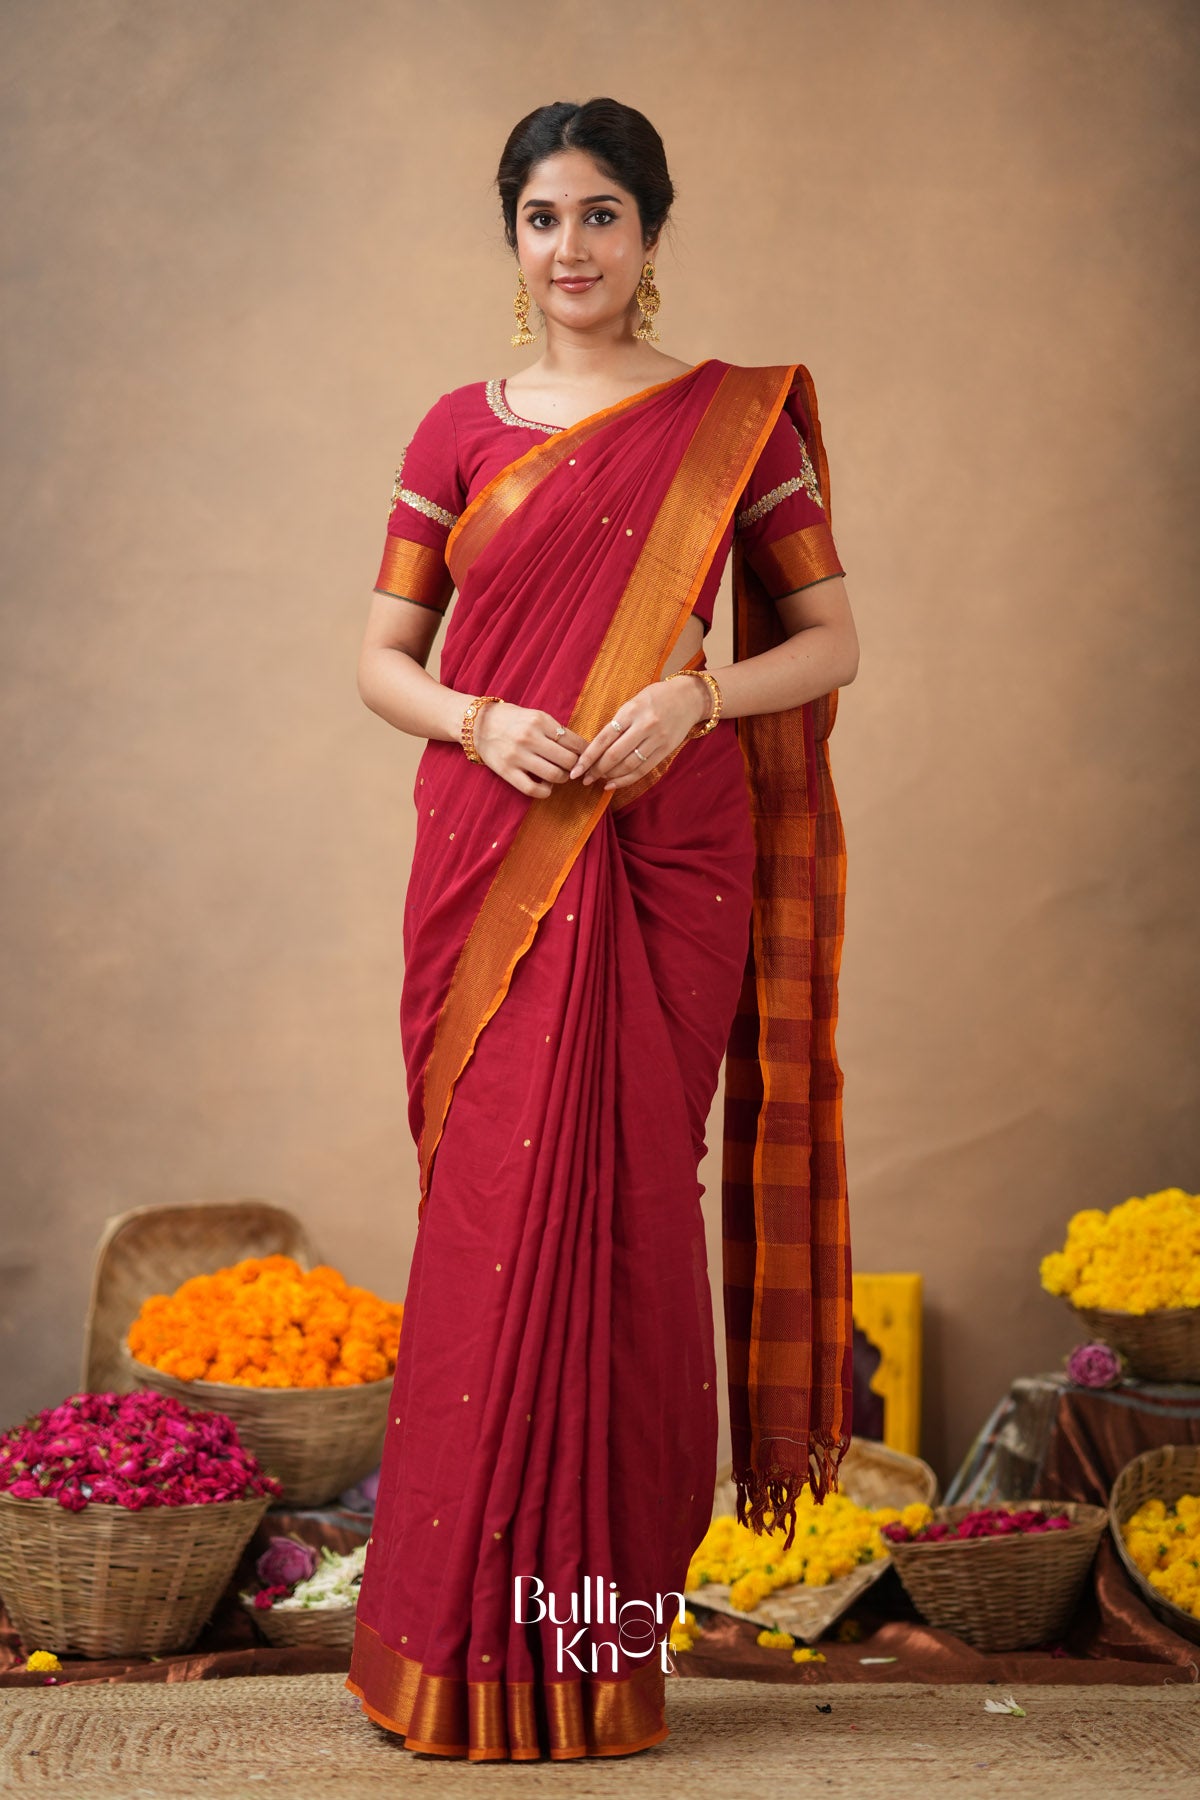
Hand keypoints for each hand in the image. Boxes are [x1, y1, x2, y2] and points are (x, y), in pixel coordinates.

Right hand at [472, 701, 589, 798]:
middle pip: (568, 760)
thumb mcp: (535, 716)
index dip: (585, 752)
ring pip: (555, 775)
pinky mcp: (507, 771)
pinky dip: (545, 791)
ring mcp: (517, 755)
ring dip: (563, 778)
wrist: (478, 724)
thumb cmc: (512, 720)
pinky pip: (533, 789)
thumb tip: (581, 749)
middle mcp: (529, 737)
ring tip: (560, 775)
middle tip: (575, 768)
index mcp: (540, 721)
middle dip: (576, 766)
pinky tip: (546, 786)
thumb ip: (556, 730)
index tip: (586, 757)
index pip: (574, 741)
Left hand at [569, 675, 711, 790]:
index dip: (588, 757)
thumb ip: (617, 723)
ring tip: (598, 781)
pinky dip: (626, 780)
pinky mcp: (666, 750)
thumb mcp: (633, 703)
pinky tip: (613, 784)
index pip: (604, 738)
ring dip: (610, 776)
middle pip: (615, 755)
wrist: (689, 697)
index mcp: (631, 711)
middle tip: (584, 778)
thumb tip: (596, 748)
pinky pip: (643, 769)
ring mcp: (657, 739)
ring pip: (629, 765)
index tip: (576, 769)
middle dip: (596, 770)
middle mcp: (644, 726)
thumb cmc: (655, 698)